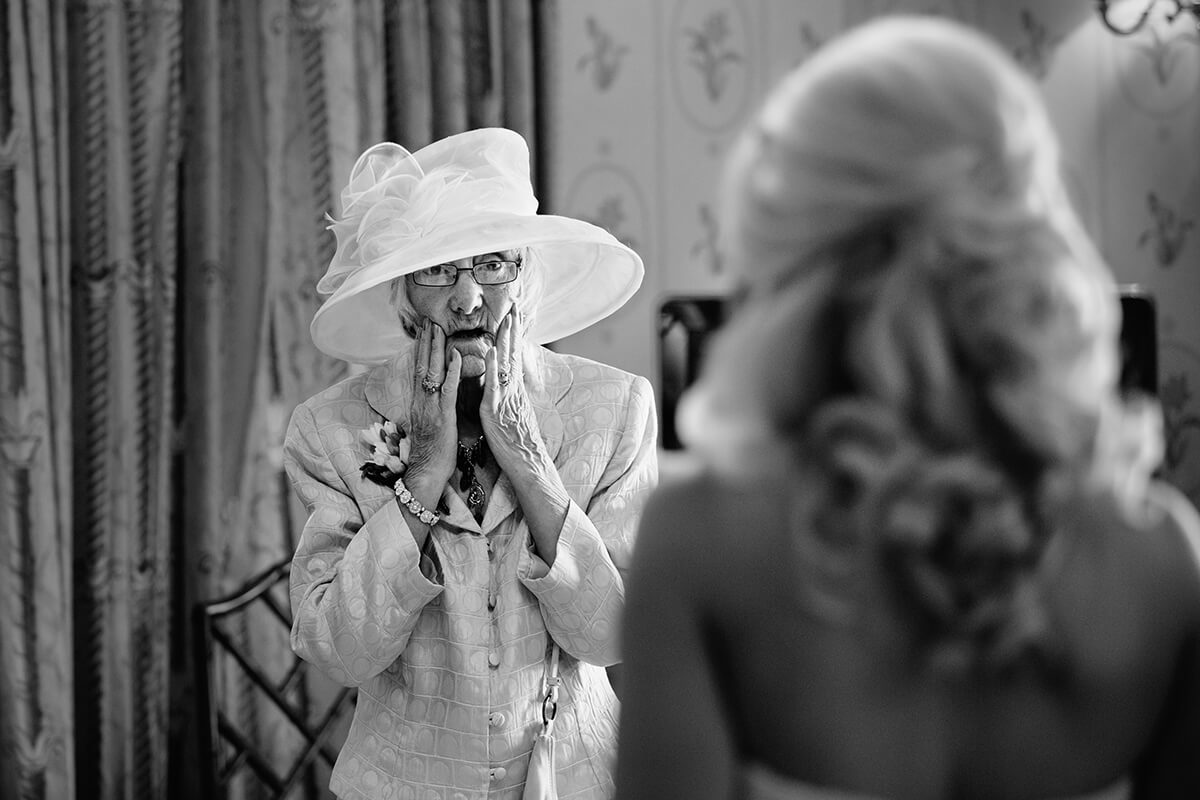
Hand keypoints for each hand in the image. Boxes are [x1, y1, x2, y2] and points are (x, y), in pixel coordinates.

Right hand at [405, 319, 460, 507]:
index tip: (424, 330)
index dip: (421, 349)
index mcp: (419, 402)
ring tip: (437, 328)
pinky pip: (446, 390)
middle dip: (425, 342)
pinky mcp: (442, 416)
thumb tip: (434, 392)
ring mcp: (430, 407)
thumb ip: (431, 405)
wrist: (427, 472)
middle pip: (421, 365)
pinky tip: (454, 355)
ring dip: (434, 349)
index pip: (419, 369)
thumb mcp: (429, 423)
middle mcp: (421, 401)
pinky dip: (450, 372)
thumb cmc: (432, 451)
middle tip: (428, 319)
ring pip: (431, 372)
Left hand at [482, 307, 568, 562]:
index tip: (512, 317)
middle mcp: (513, 393)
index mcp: (515, 394)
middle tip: (512, 306)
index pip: (513, 360)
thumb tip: (503, 388)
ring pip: (506, 365)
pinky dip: (493, 368)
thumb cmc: (518, 448)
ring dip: (505, 341)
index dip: (513, 338)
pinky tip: (490, 352)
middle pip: (513, 356)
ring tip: (505, 319)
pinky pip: (495, 386)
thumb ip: (508, 401)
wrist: (528, 468)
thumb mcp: (513, 418)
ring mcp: (507, 401)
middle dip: (513, 331)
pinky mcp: (498, 413)